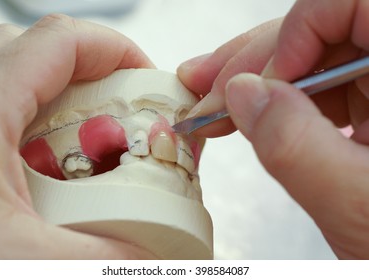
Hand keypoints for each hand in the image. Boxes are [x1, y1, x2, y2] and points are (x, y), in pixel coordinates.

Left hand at [0, 14, 155, 258]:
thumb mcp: (37, 264)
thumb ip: (114, 252)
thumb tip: (164, 246)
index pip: (56, 42)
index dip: (113, 48)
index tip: (147, 76)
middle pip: (34, 52)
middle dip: (92, 70)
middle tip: (124, 106)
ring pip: (12, 76)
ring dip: (63, 94)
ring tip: (92, 131)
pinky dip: (35, 119)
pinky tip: (50, 158)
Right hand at [178, 0, 368, 258]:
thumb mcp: (358, 211)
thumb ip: (297, 149)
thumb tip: (244, 95)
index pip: (356, 6)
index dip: (300, 31)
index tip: (262, 80)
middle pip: (322, 34)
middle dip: (253, 63)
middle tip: (207, 87)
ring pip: (309, 63)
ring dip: (253, 84)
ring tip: (212, 103)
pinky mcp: (368, 111)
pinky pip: (314, 91)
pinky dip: (273, 104)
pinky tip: (244, 117)